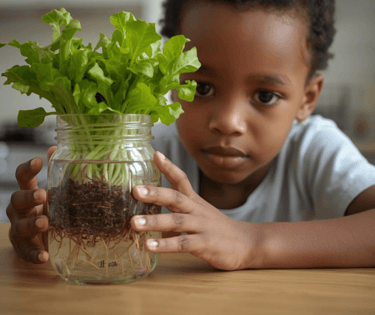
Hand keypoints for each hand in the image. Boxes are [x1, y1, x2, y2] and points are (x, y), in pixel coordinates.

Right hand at [6, 146, 56, 263]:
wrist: (45, 238)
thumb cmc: (50, 209)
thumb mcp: (55, 191)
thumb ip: (55, 172)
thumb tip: (55, 147)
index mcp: (28, 193)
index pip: (23, 178)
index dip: (28, 169)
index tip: (38, 161)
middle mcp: (20, 210)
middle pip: (17, 200)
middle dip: (28, 197)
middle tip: (43, 195)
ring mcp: (19, 229)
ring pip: (18, 226)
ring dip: (31, 224)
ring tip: (45, 223)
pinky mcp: (24, 248)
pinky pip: (26, 252)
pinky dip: (34, 254)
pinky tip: (44, 256)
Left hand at [131, 151, 255, 269]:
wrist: (247, 243)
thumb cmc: (217, 229)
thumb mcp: (198, 215)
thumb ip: (175, 214)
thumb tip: (151, 218)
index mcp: (195, 201)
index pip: (181, 179)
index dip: (169, 167)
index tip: (155, 154)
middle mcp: (197, 210)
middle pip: (176, 197)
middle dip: (155, 193)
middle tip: (134, 190)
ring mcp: (202, 226)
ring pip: (176, 221)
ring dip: (154, 221)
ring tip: (133, 223)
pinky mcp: (205, 244)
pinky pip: (183, 244)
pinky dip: (165, 245)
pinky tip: (149, 246)